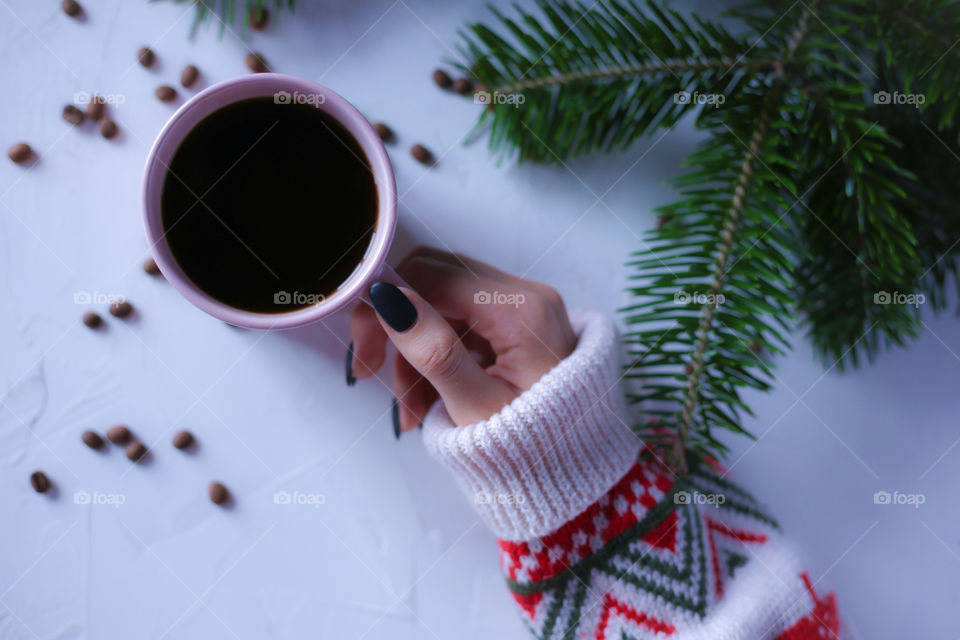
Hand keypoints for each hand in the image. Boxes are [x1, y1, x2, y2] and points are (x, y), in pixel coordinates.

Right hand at [348, 248, 576, 432]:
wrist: (573, 475)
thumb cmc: (534, 449)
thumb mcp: (475, 406)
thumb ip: (432, 350)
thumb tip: (389, 298)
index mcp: (523, 309)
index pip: (433, 276)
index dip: (387, 303)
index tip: (363, 346)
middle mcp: (526, 296)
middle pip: (435, 281)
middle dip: (397, 327)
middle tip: (366, 369)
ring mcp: (522, 308)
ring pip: (441, 305)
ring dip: (413, 351)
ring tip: (410, 410)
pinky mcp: (514, 324)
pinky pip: (459, 325)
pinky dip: (435, 357)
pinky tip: (427, 401)